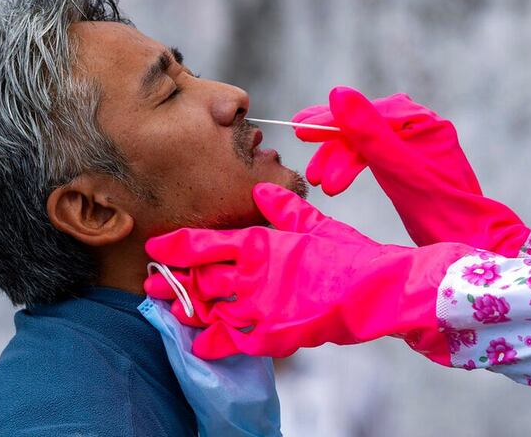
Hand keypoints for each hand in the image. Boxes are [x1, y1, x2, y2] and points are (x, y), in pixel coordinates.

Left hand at [144, 182, 470, 359]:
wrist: (376, 290)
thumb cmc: (347, 253)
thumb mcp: (315, 223)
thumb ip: (283, 206)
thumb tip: (261, 186)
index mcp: (259, 243)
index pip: (204, 244)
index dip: (175, 247)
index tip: (155, 249)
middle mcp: (252, 276)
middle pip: (200, 280)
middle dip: (174, 283)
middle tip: (154, 286)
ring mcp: (261, 308)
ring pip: (212, 311)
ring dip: (190, 311)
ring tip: (173, 310)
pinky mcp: (273, 336)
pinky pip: (234, 341)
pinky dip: (214, 343)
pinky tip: (200, 343)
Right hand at [294, 86, 529, 255]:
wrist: (468, 239)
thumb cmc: (438, 207)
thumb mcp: (396, 167)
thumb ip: (367, 130)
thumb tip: (337, 92)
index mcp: (418, 119)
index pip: (365, 113)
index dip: (330, 121)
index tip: (299, 130)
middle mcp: (416, 125)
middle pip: (361, 127)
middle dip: (333, 149)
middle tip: (310, 170)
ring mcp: (412, 143)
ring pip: (363, 143)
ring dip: (339, 162)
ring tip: (322, 186)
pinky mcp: (407, 163)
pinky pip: (371, 156)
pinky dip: (351, 167)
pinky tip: (336, 180)